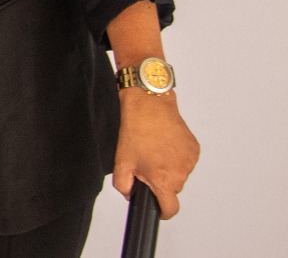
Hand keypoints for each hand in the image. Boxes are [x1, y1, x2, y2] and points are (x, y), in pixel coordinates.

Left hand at [113, 90, 198, 217]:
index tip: (158, 209)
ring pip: (179, 173)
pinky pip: (185, 160)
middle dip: (160, 181)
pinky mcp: (194, 149)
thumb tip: (129, 194)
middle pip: (172, 189)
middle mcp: (181, 173)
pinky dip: (175, 156)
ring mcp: (190, 161)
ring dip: (168, 167)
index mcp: (164, 180)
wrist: (150, 105)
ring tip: (153, 148)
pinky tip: (163, 142)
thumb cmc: (136, 130)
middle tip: (145, 163)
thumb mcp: (121, 160)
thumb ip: (123, 184)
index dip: (163, 211)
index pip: (170, 208)